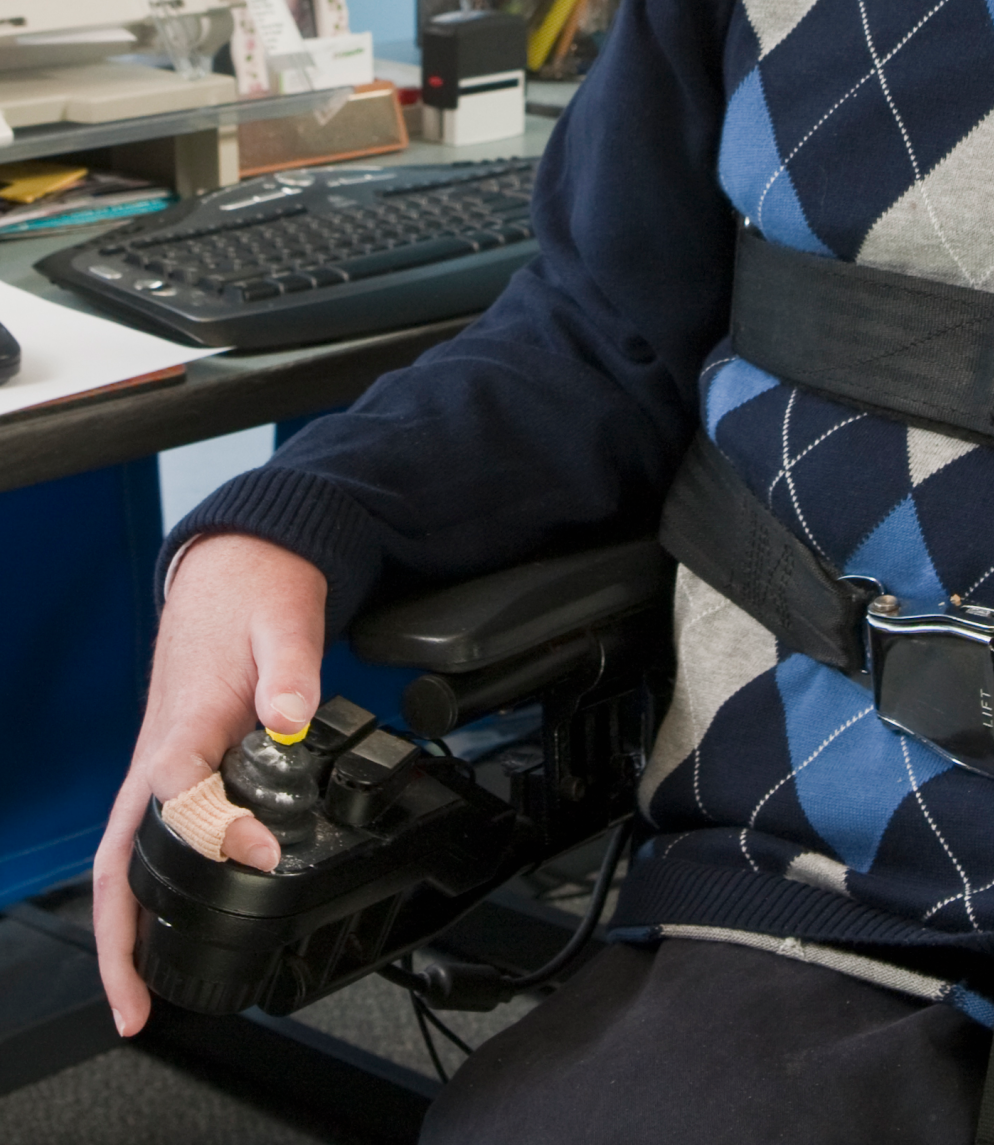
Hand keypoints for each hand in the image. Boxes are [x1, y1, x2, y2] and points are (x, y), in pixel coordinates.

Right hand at [93, 533, 326, 1036]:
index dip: (213, 832)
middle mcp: (159, 757)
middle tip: (134, 1007)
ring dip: (125, 929)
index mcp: (184, 723)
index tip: (259, 854)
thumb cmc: (255, 593)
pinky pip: (148, 844)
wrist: (235, 566)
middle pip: (120, 860)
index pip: (181, 795)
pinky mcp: (173, 772)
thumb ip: (292, 668)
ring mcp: (159, 770)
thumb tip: (294, 718)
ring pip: (125, 862)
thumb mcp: (286, 617)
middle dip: (120, 936)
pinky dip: (146, 894)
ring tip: (137, 999)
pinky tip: (163, 932)